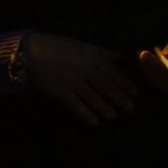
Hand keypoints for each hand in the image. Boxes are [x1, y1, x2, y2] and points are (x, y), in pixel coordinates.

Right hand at [24, 33, 138, 125]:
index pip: (112, 71)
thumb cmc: (58, 47)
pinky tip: (94, 122)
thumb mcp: (82, 45)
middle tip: (130, 107)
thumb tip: (120, 56)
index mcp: (90, 56)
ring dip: (104, 107)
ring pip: (92, 96)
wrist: (32, 52)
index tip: (135, 92)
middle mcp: (84, 68)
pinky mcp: (60, 90)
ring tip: (113, 116)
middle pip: (105, 85)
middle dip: (118, 97)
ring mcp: (72, 80)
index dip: (124, 83)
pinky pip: (76, 105)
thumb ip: (102, 52)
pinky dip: (86, 114)